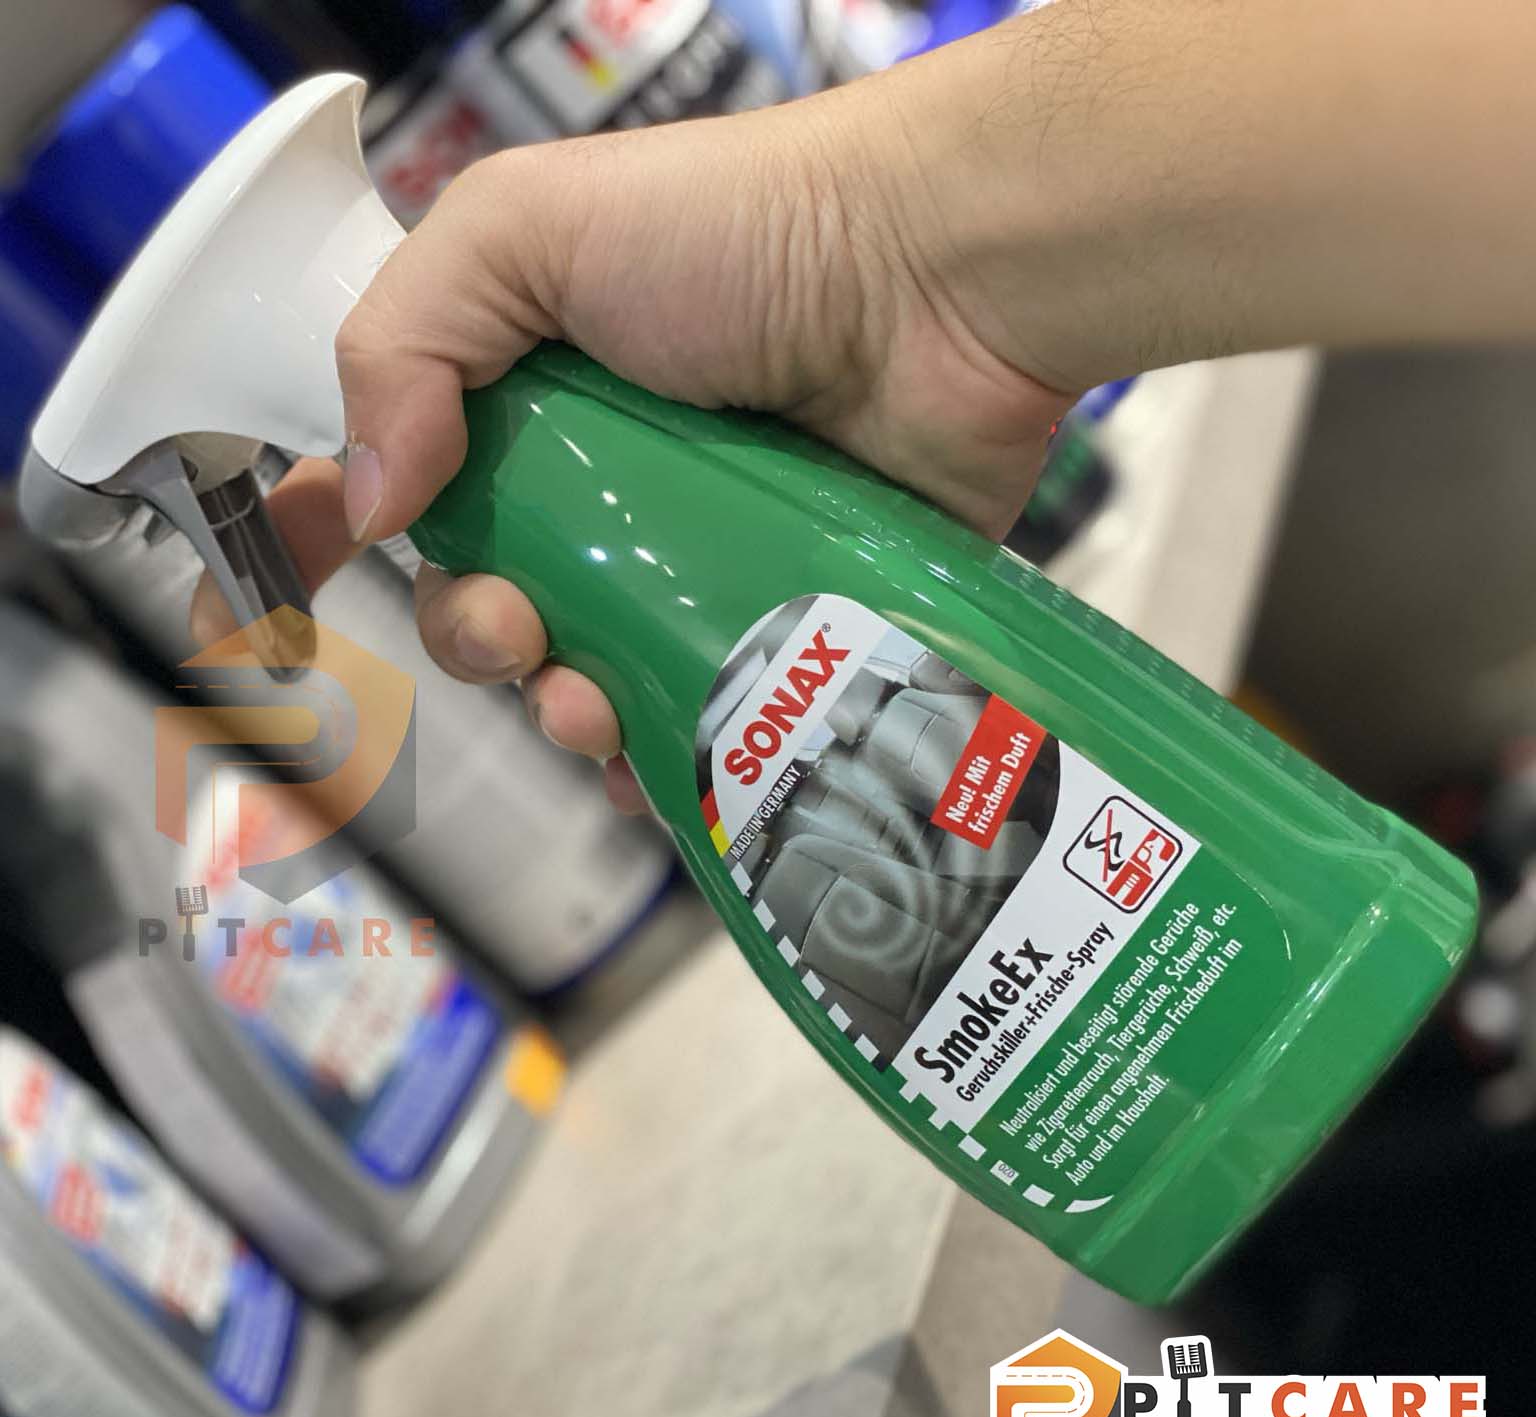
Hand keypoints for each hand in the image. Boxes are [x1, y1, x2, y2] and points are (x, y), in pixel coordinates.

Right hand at [188, 47, 1096, 808]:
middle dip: (483, 640)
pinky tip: (654, 774)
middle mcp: (615, 487)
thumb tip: (365, 505)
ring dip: (565, 717)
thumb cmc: (739, 235)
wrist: (941, 283)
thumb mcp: (527, 230)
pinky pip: (710, 723)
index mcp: (540, 398)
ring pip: (598, 679)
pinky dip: (668, 764)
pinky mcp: (792, 624)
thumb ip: (406, 342)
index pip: (426, 490)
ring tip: (591, 710)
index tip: (377, 583)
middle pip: (505, 602)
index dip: (388, 544)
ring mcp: (705, 562)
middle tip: (520, 632)